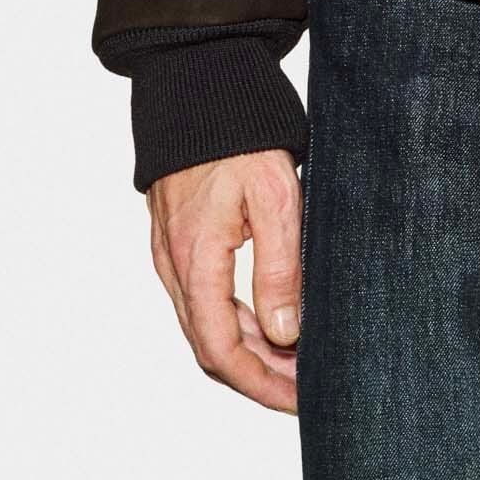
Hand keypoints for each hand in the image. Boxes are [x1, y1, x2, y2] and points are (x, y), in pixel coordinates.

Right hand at [148, 149, 303, 413]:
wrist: (199, 80)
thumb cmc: (240, 131)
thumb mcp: (276, 197)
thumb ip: (280, 269)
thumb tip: (286, 335)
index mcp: (196, 260)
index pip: (221, 351)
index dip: (260, 384)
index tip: (299, 399)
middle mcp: (175, 264)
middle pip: (211, 346)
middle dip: (260, 374)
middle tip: (307, 385)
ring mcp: (172, 251)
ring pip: (206, 323)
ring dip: (250, 349)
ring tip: (297, 358)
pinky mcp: (180, 237)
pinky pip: (203, 297)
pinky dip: (236, 319)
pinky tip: (271, 318)